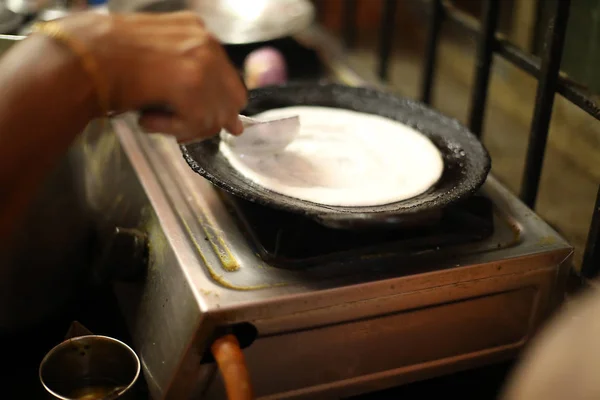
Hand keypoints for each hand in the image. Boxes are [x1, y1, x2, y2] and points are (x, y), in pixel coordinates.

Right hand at [57, 12, 246, 140]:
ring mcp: (202, 61)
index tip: (202, 119)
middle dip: (207, 120)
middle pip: (231, 100)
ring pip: (216, 115)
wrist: (80, 56)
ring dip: (186, 126)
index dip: (217, 105)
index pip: (229, 80)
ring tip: (154, 118)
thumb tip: (231, 122)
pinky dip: (173, 130)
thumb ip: (193, 81)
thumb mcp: (158, 59)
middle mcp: (206, 42)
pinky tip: (149, 120)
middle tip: (177, 126)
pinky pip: (198, 123)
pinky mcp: (191, 83)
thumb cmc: (108, 59)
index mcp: (198, 32)